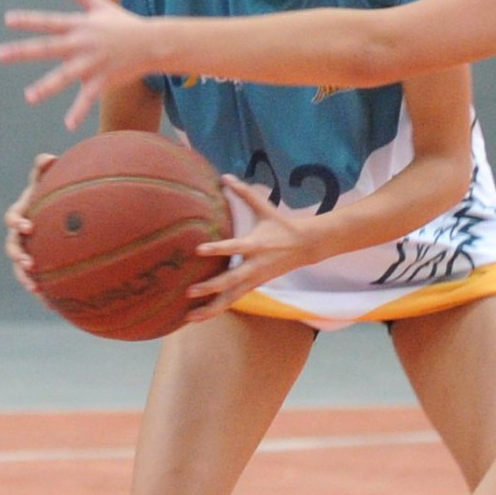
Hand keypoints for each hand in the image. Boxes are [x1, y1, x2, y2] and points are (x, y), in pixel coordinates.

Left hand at [0, 0, 151, 130]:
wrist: (154, 42)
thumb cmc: (126, 24)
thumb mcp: (102, 6)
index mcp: (80, 26)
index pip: (50, 22)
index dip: (29, 21)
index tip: (8, 20)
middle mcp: (83, 44)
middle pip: (49, 48)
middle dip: (24, 51)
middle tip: (1, 54)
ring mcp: (93, 63)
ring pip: (66, 76)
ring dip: (47, 86)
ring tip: (29, 96)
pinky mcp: (104, 79)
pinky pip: (89, 98)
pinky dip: (79, 111)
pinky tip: (69, 125)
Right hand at [3, 153, 57, 294]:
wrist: (58, 209)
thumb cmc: (51, 192)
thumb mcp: (47, 180)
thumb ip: (44, 168)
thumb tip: (48, 157)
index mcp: (21, 213)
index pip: (13, 218)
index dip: (17, 222)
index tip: (27, 226)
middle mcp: (20, 234)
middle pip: (13, 248)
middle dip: (18, 257)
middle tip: (30, 264)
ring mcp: (26, 251)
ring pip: (20, 268)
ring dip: (25, 278)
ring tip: (36, 288)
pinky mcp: (36, 265)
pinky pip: (36, 278)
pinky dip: (41, 289)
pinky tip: (52, 302)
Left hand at [181, 177, 318, 323]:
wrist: (306, 246)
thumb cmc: (281, 225)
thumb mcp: (265, 208)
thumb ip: (244, 193)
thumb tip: (225, 176)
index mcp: (256, 245)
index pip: (235, 248)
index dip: (218, 249)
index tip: (199, 249)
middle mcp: (255, 265)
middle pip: (231, 280)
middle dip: (211, 287)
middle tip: (190, 291)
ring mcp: (255, 279)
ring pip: (231, 298)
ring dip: (211, 309)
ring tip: (189, 317)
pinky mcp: (254, 287)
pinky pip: (233, 301)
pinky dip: (216, 310)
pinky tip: (199, 318)